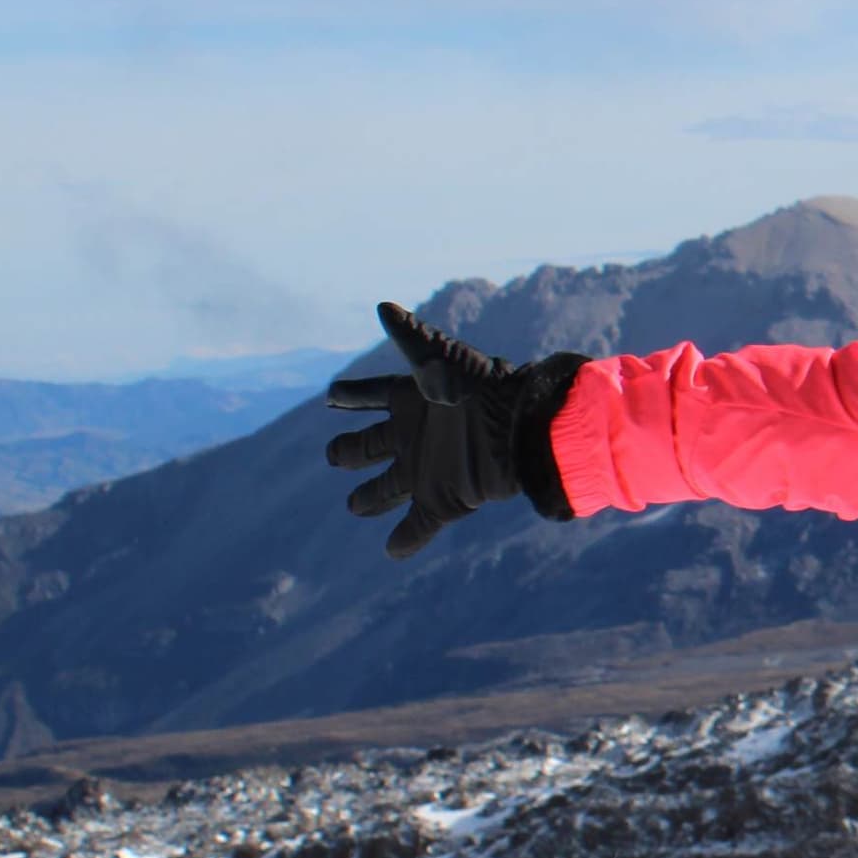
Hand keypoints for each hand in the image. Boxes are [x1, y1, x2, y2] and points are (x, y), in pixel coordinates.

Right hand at [324, 303, 587, 557]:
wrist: (524, 429)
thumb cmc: (483, 389)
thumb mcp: (443, 360)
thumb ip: (412, 338)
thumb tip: (383, 306)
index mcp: (413, 401)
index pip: (372, 396)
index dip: (352, 396)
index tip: (332, 396)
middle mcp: (416, 437)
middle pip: (371, 447)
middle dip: (351, 452)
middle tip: (336, 454)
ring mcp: (427, 471)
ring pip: (387, 489)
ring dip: (371, 498)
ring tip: (356, 504)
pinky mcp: (443, 501)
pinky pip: (418, 526)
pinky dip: (405, 540)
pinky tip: (392, 551)